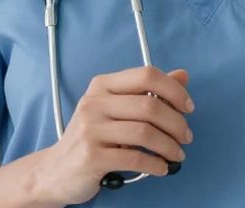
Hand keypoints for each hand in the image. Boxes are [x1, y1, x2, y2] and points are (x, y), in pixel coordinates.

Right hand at [32, 66, 192, 205]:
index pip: (146, 75)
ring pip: (144, 132)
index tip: (188, 107)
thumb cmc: (91, 138)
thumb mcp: (116, 109)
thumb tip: (183, 75)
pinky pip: (134, 158)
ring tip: (177, 154)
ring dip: (169, 146)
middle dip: (176, 123)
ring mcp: (90, 129)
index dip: (173, 90)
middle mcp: (94, 103)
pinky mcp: (91, 156)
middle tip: (186, 137)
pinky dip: (156, 164)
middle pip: (149, 106)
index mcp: (102, 86)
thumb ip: (148, 92)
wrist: (55, 170)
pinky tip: (162, 167)